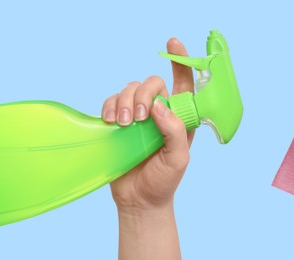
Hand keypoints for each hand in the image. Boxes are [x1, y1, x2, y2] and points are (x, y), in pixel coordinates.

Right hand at [105, 38, 195, 259]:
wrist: (139, 200)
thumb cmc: (163, 181)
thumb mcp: (178, 158)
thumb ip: (174, 130)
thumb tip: (159, 105)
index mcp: (180, 116)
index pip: (184, 82)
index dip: (180, 60)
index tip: (172, 42)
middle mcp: (159, 112)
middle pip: (152, 83)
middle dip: (143, 94)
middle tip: (139, 118)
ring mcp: (137, 116)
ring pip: (129, 90)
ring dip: (125, 102)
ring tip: (123, 124)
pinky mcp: (117, 122)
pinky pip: (111, 102)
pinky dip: (109, 107)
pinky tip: (111, 122)